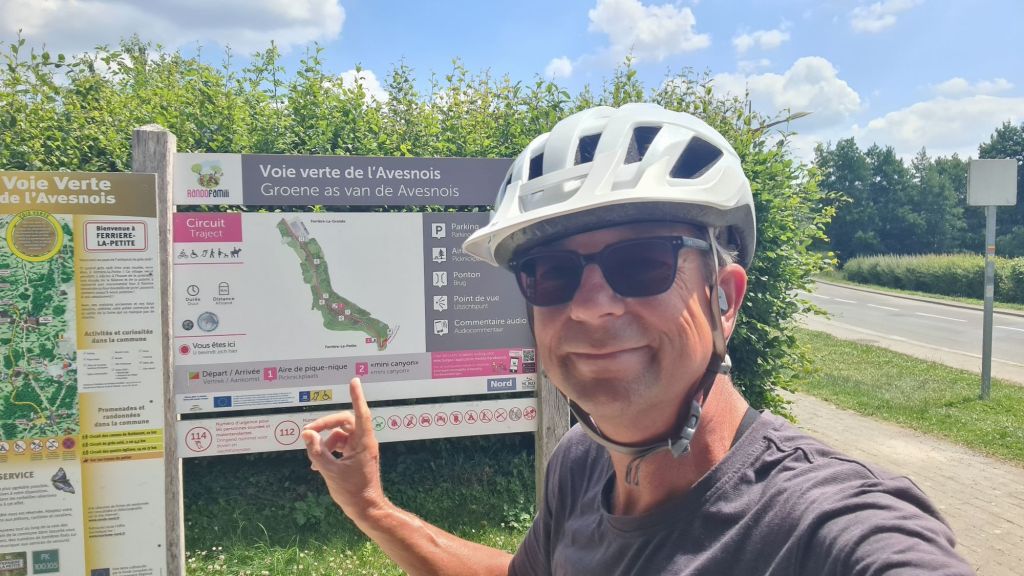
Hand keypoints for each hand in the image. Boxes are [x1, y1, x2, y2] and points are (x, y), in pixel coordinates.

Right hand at [302, 377, 386, 522]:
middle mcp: (364, 442)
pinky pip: (340, 446)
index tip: (354, 380)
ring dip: (324, 441)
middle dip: (325, 425)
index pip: (360, 412)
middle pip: (344, 422)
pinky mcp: (356, 456)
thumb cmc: (352, 492)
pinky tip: (316, 464)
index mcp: (363, 441)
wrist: (366, 510)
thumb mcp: (330, 471)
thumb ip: (317, 451)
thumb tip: (307, 434)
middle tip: (307, 432)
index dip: (356, 395)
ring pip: (340, 435)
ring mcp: (360, 449)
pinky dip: (328, 451)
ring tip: (311, 456)